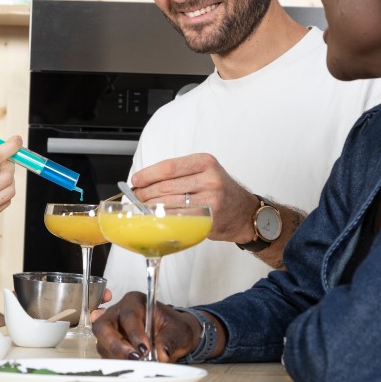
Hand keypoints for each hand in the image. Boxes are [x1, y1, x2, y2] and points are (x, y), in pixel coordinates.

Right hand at [92, 292, 200, 362]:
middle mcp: (118, 313)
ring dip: (117, 357)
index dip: (134, 333)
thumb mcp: (179, 331)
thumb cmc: (174, 329)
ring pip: (102, 343)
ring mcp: (111, 330)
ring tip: (136, 364)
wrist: (173, 338)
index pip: (128, 316)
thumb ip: (170, 340)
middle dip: (116, 345)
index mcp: (134, 302)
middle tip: (134, 358)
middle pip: (104, 327)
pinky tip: (131, 366)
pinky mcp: (109, 345)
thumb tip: (162, 353)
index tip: (145, 349)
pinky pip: (106, 355)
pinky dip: (117, 363)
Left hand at [129, 153, 258, 243]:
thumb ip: (180, 174)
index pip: (169, 167)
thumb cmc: (220, 191)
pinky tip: (155, 218)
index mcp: (205, 162)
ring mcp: (210, 200)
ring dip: (151, 207)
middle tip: (136, 197)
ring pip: (170, 203)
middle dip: (146, 193)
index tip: (136, 181)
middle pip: (167, 186)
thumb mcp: (205, 172)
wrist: (244, 212)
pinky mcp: (209, 219)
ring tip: (142, 208)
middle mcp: (210, 179)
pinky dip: (163, 219)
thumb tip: (145, 181)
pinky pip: (178, 219)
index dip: (148, 175)